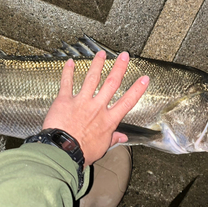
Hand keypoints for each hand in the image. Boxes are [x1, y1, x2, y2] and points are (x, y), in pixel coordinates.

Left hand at [43, 51, 148, 166]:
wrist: (63, 151)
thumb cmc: (81, 152)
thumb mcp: (102, 148)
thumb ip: (112, 139)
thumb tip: (122, 137)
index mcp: (108, 120)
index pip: (127, 102)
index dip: (137, 89)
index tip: (144, 78)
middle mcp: (97, 108)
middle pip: (111, 83)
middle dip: (119, 67)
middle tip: (124, 56)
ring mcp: (81, 102)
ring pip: (91, 78)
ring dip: (97, 64)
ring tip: (101, 54)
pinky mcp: (65, 100)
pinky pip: (66, 83)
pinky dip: (67, 72)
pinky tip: (69, 62)